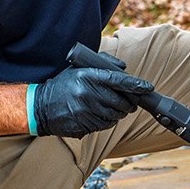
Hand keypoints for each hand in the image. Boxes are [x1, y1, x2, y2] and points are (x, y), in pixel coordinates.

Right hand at [32, 68, 153, 137]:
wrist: (41, 107)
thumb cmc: (64, 85)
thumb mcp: (79, 69)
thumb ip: (102, 63)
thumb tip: (124, 67)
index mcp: (87, 76)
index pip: (118, 80)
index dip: (136, 84)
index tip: (148, 87)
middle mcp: (86, 93)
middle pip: (120, 101)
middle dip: (129, 102)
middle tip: (130, 102)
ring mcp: (85, 111)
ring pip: (115, 114)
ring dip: (120, 113)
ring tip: (116, 108)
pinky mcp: (83, 125)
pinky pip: (106, 125)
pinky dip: (110, 121)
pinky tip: (104, 115)